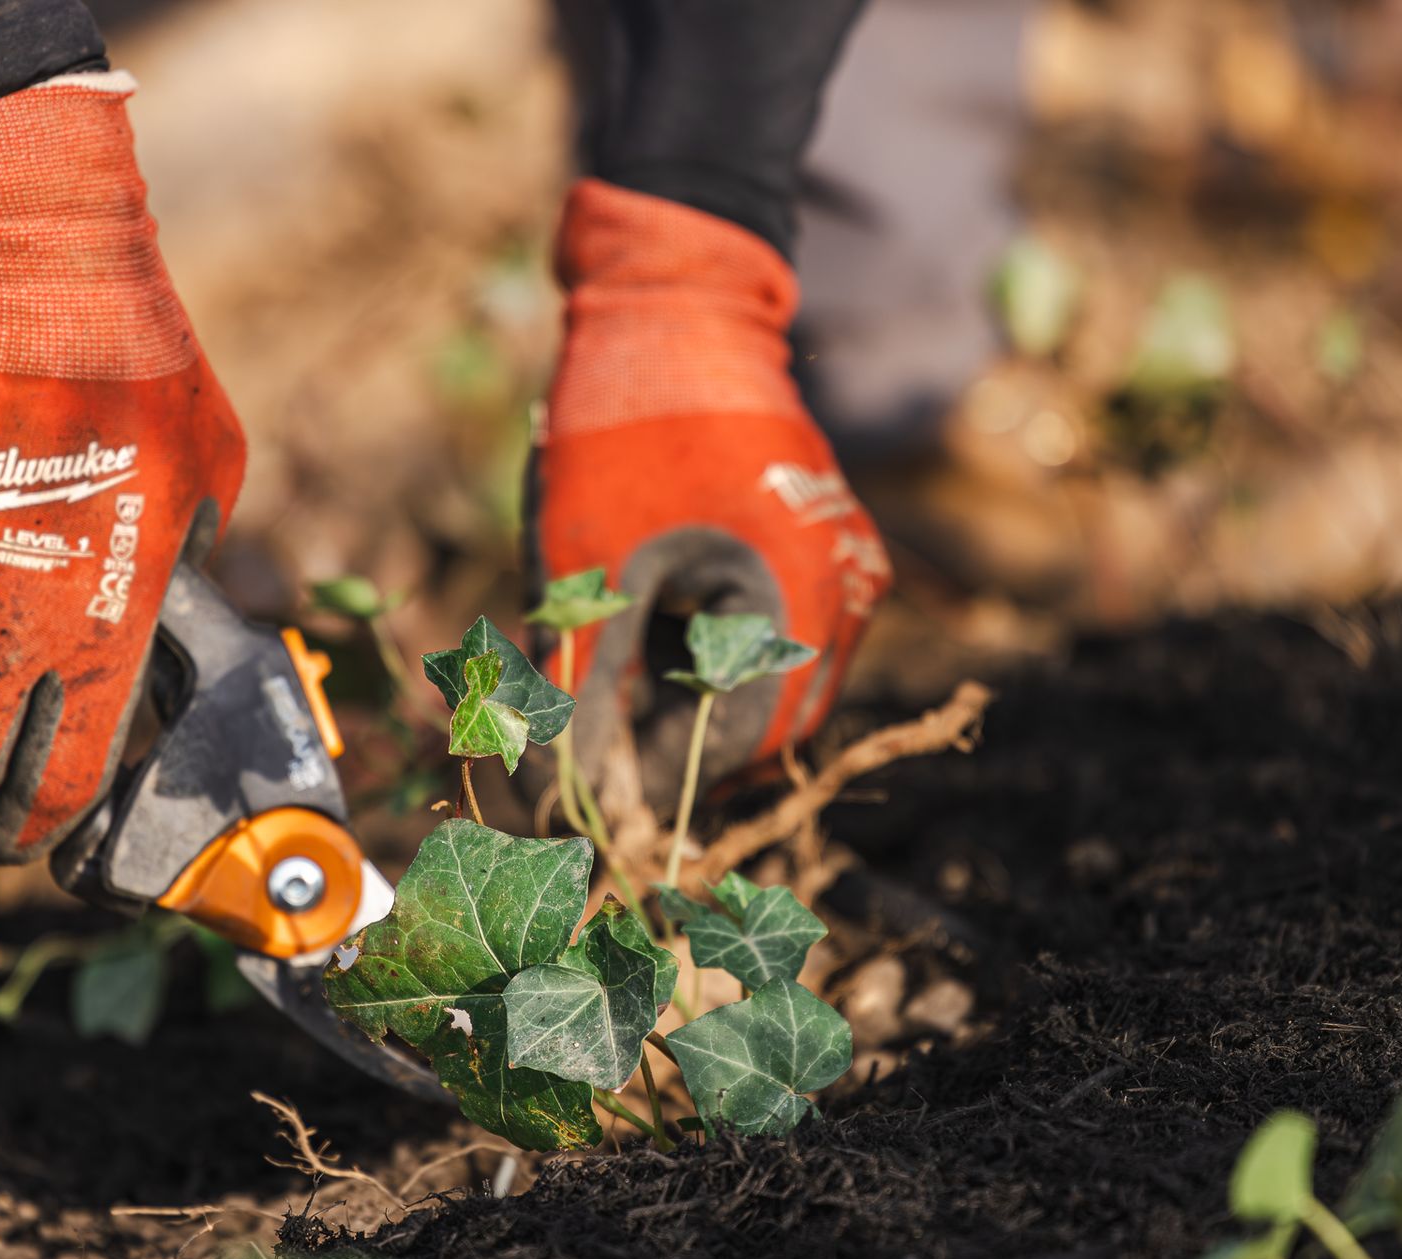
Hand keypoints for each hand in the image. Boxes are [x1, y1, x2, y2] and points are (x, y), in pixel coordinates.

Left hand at [529, 180, 889, 810]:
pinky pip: (772, 639)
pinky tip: (644, 632)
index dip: (648, 790)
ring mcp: (845, 572)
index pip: (731, 749)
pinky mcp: (826, 552)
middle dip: (666, 753)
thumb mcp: (584, 571)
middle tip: (577, 755)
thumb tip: (557, 805)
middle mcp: (844, 597)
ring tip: (601, 682)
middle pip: (758, 730)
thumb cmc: (618, 430)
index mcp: (796, 599)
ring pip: (764, 690)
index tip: (575, 809)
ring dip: (684, 707)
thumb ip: (582, 695)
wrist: (672, 307)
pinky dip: (705, 657)